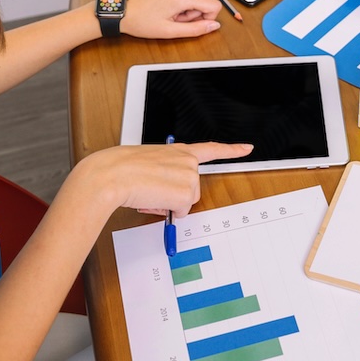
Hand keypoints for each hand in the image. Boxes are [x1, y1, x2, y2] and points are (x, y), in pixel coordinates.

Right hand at [83, 142, 253, 216]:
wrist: (112, 174)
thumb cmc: (121, 168)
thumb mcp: (149, 163)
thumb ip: (165, 172)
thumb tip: (166, 194)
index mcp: (179, 150)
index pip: (211, 148)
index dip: (232, 149)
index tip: (247, 148)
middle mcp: (188, 160)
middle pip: (193, 189)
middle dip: (175, 196)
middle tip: (153, 190)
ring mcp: (189, 176)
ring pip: (186, 201)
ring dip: (169, 204)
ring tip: (149, 193)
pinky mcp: (186, 193)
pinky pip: (181, 212)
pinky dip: (167, 211)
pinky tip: (153, 199)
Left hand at [121, 0, 221, 38]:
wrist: (121, 11)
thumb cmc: (141, 21)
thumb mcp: (170, 31)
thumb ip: (197, 29)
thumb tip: (214, 26)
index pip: (214, 5)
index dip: (208, 18)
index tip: (192, 24)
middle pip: (204, 0)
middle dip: (193, 13)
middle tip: (174, 20)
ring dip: (186, 7)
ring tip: (168, 13)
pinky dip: (179, 0)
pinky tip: (164, 6)